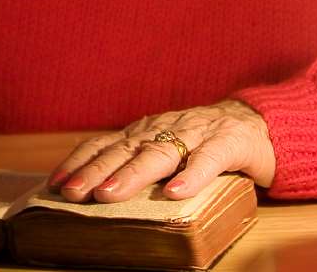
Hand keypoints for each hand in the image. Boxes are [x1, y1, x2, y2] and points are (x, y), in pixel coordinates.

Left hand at [47, 99, 273, 203]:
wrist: (262, 123)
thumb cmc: (207, 143)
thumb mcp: (168, 149)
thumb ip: (140, 164)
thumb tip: (94, 193)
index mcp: (148, 132)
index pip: (107, 144)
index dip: (80, 161)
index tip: (55, 183)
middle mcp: (167, 129)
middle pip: (126, 150)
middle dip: (96, 171)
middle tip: (72, 192)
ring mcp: (198, 133)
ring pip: (161, 153)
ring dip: (132, 174)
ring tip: (110, 194)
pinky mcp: (229, 143)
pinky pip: (208, 159)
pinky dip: (191, 176)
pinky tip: (175, 193)